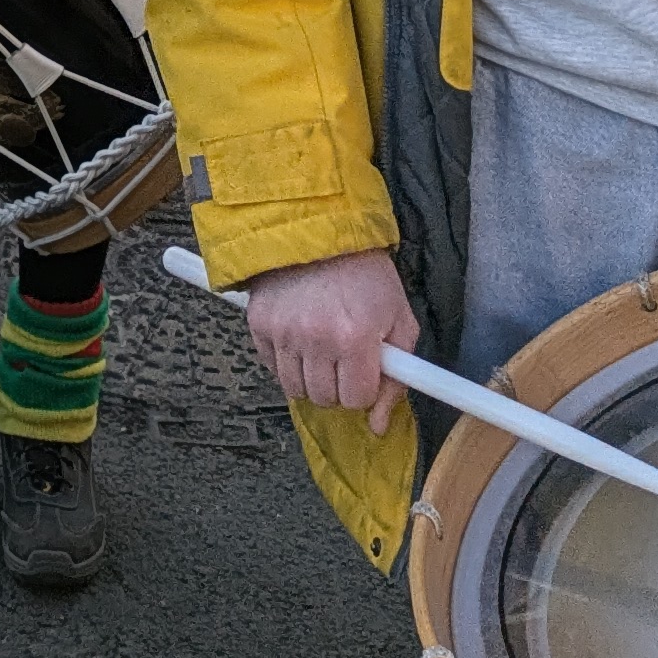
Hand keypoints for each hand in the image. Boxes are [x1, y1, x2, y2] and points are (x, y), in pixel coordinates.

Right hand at [243, 250, 416, 427]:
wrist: (319, 230)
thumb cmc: (365, 275)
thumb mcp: (399, 319)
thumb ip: (397, 377)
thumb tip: (378, 426)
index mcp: (355, 338)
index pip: (356, 398)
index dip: (364, 387)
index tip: (365, 368)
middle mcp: (316, 339)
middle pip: (325, 399)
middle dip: (339, 385)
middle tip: (344, 359)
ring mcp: (283, 332)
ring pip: (296, 389)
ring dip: (312, 378)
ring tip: (321, 351)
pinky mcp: (259, 324)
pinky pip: (272, 367)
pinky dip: (287, 362)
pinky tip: (300, 339)